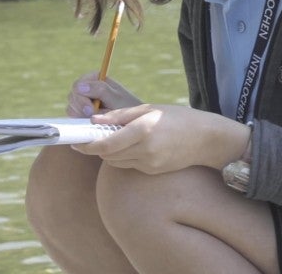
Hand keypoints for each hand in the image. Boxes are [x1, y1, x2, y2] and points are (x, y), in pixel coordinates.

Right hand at [66, 71, 141, 116]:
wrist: (133, 122)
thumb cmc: (128, 108)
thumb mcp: (116, 98)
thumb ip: (100, 90)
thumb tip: (80, 86)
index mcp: (95, 78)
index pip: (77, 85)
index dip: (81, 98)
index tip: (91, 110)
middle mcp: (87, 87)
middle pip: (72, 96)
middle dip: (81, 108)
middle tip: (93, 116)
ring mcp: (83, 101)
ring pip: (71, 107)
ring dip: (81, 115)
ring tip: (96, 119)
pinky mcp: (82, 113)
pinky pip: (73, 116)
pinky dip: (80, 120)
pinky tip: (92, 122)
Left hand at [73, 104, 250, 174]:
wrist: (206, 139)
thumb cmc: (177, 117)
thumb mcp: (148, 109)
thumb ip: (119, 115)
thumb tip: (93, 120)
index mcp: (143, 131)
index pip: (106, 144)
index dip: (87, 144)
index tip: (75, 140)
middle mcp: (145, 150)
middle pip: (108, 155)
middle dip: (94, 147)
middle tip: (87, 137)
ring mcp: (150, 164)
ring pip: (116, 162)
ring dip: (108, 152)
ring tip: (109, 138)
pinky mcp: (152, 171)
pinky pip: (129, 165)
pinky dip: (123, 156)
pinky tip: (129, 145)